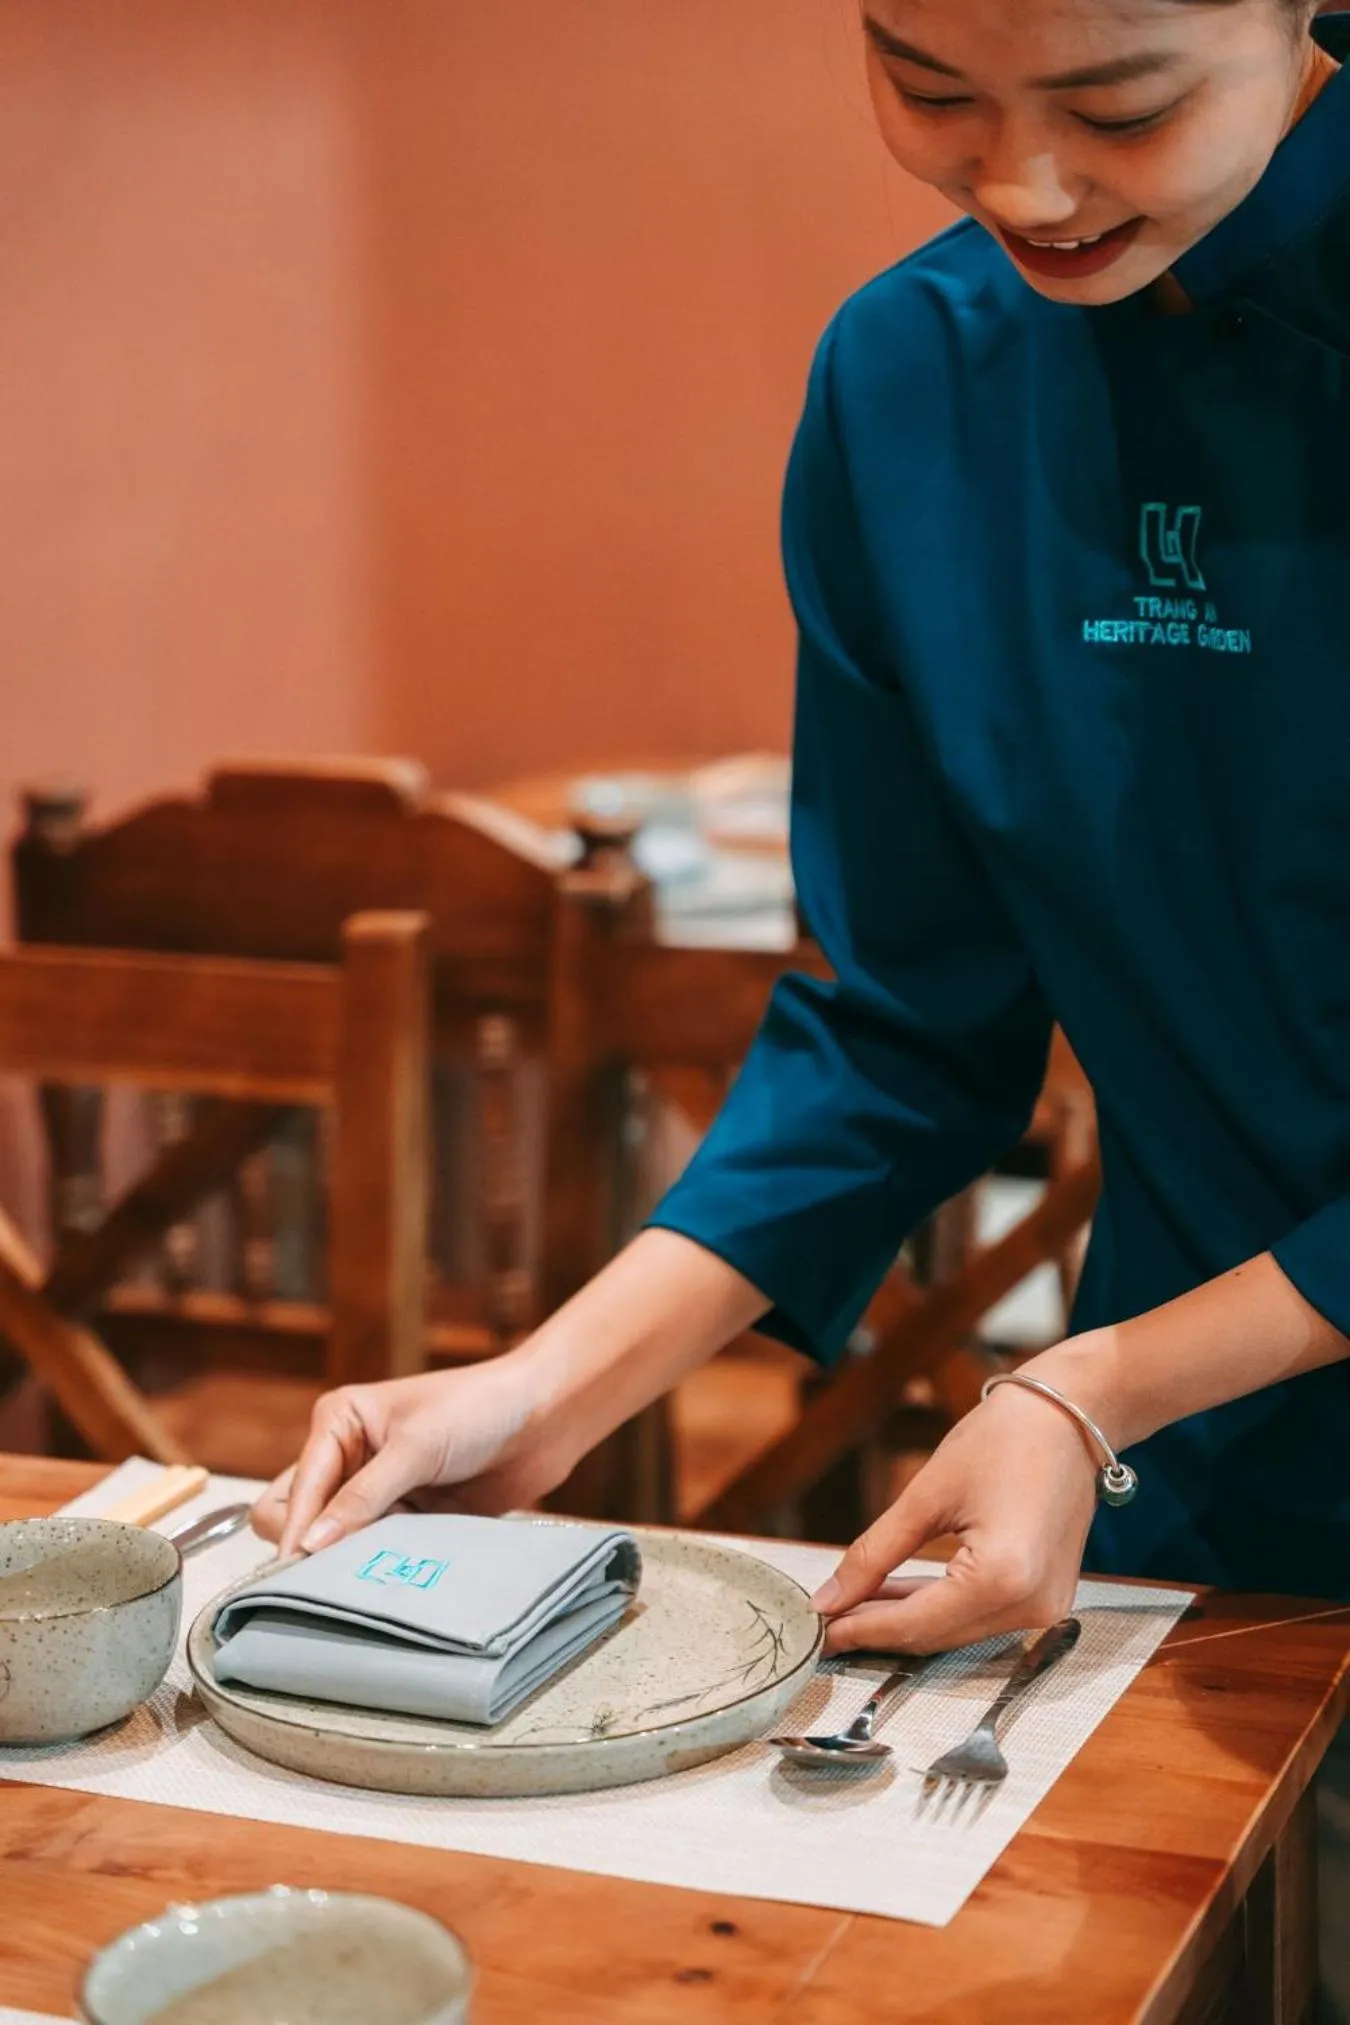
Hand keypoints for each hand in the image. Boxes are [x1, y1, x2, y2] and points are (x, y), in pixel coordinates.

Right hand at [251, 1354, 569, 1559]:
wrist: (543, 1418)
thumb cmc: (479, 1407)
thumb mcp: (417, 1446)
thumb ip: (363, 1497)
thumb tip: (310, 1544)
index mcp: (338, 1422)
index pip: (295, 1490)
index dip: (298, 1531)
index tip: (298, 1573)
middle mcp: (348, 1456)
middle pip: (298, 1517)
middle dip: (315, 1545)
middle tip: (339, 1569)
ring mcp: (376, 1491)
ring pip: (336, 1542)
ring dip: (350, 1557)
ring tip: (380, 1563)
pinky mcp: (405, 1517)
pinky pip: (374, 1552)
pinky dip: (380, 1562)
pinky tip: (402, 1565)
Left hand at [810, 1372, 1098, 1653]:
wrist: (1070, 1417)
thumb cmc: (1002, 1439)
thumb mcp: (926, 1495)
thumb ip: (874, 1554)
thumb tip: (829, 1598)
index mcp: (1002, 1579)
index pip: (914, 1625)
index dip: (859, 1629)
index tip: (816, 1628)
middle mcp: (1030, 1607)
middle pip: (935, 1637)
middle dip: (877, 1628)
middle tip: (825, 1617)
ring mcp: (1045, 1609)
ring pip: (955, 1633)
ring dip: (904, 1619)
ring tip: (851, 1601)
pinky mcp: (1046, 1598)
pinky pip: (978, 1616)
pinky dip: (937, 1607)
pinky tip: (895, 1592)